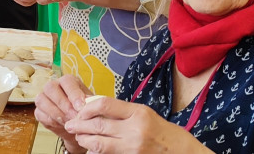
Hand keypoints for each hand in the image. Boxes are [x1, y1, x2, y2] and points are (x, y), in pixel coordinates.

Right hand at [35, 75, 91, 152]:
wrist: (79, 127)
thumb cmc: (86, 113)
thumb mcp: (91, 106)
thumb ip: (89, 103)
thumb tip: (87, 103)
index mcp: (68, 81)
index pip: (67, 81)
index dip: (73, 93)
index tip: (81, 107)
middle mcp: (54, 86)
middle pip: (51, 88)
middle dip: (63, 104)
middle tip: (74, 116)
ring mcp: (44, 98)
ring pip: (42, 100)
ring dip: (56, 113)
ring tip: (69, 123)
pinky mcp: (39, 111)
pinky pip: (40, 114)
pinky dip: (51, 121)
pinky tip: (62, 126)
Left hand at [65, 98, 207, 153]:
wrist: (183, 152)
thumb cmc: (164, 132)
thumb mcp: (145, 114)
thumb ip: (122, 110)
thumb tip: (94, 105)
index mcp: (138, 112)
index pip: (104, 104)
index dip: (87, 107)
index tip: (80, 110)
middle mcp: (135, 129)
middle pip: (98, 124)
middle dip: (80, 125)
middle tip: (70, 125)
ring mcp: (133, 146)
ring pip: (99, 143)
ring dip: (84, 140)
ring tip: (78, 137)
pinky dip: (96, 151)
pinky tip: (90, 149)